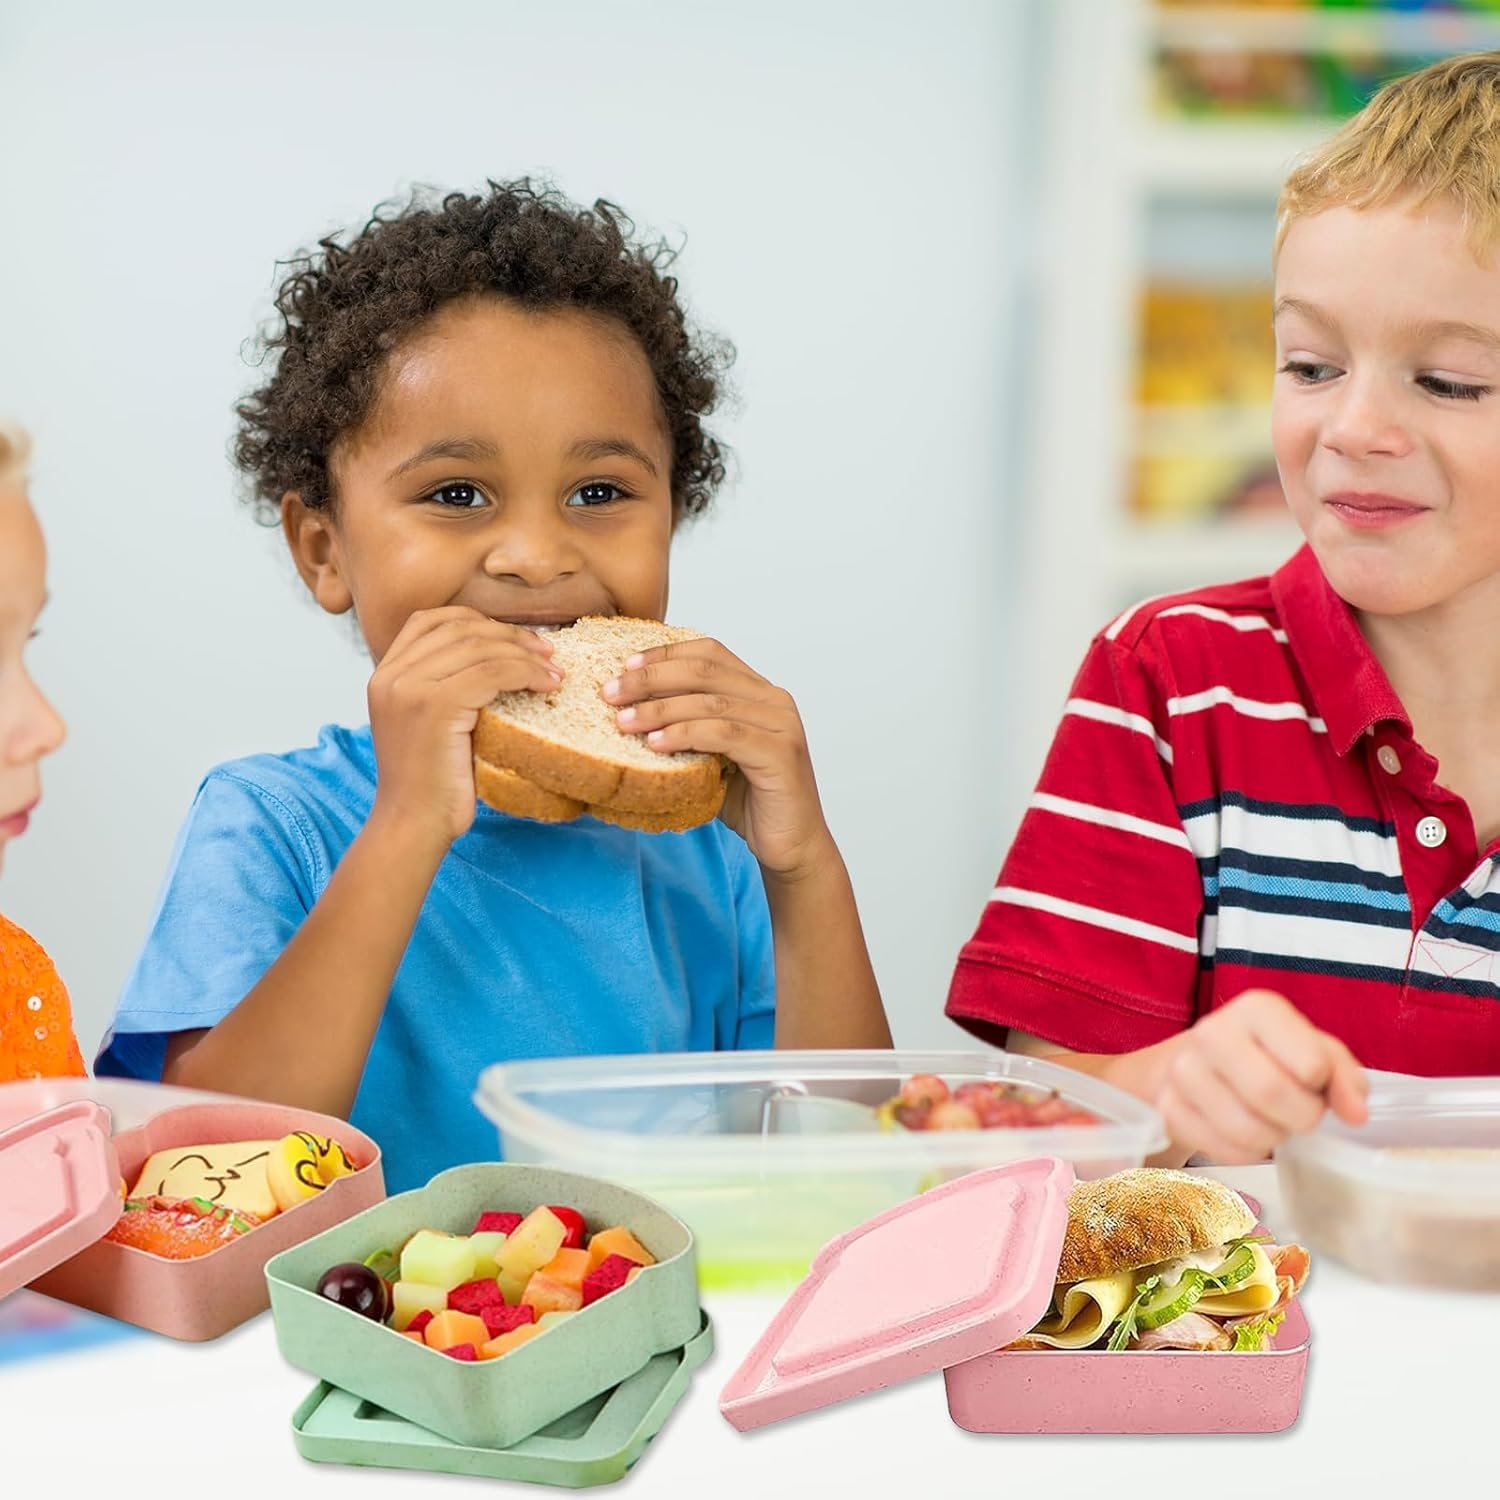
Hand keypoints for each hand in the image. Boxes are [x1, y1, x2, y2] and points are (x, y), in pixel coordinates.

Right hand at [367, 607, 559, 845]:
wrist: (414, 823)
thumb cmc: (432, 781)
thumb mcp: (428, 722)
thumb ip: (443, 685)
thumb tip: (498, 654)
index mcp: (384, 673)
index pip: (430, 620)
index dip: (477, 621)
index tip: (514, 638)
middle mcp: (391, 674)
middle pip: (459, 628)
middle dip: (510, 635)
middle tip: (547, 651)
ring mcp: (409, 687)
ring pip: (480, 647)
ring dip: (526, 654)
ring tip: (554, 670)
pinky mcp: (435, 705)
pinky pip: (493, 673)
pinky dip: (526, 673)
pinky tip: (547, 685)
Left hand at [602, 638, 831, 876]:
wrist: (791, 846)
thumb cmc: (749, 802)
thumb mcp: (711, 755)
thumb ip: (687, 728)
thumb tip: (629, 710)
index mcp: (759, 692)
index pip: (709, 652)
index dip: (664, 653)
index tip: (624, 666)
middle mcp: (774, 700)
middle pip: (705, 670)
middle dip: (652, 678)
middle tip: (611, 693)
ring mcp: (781, 725)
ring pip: (711, 702)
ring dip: (660, 709)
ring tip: (623, 722)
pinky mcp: (780, 754)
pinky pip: (724, 734)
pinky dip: (685, 734)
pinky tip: (655, 744)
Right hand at [1151, 989, 1368, 1162]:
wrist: (1202, 1061)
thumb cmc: (1270, 1055)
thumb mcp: (1315, 1051)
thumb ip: (1345, 1077)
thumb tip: (1355, 1115)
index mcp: (1256, 1008)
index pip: (1310, 1064)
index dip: (1324, 1086)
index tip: (1317, 1085)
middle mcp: (1212, 1031)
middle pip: (1271, 1092)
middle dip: (1301, 1117)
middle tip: (1303, 1116)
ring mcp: (1183, 1070)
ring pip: (1246, 1128)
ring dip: (1273, 1138)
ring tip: (1273, 1123)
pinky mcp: (1168, 1107)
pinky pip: (1220, 1149)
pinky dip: (1245, 1153)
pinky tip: (1246, 1135)